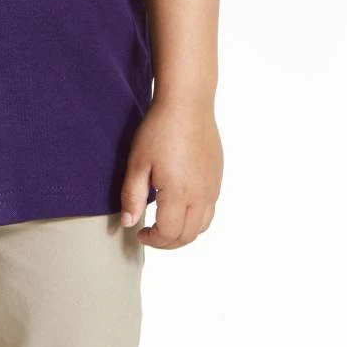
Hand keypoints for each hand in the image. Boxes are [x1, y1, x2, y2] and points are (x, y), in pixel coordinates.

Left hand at [118, 97, 222, 248]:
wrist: (187, 104)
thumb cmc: (159, 129)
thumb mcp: (138, 162)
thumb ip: (132, 196)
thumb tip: (128, 223)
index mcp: (179, 193)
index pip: (169, 233)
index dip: (153, 240)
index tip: (139, 233)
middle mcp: (201, 195)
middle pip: (188, 236)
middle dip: (168, 242)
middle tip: (150, 235)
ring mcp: (212, 187)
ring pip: (202, 226)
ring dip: (184, 233)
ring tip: (165, 226)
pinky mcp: (217, 177)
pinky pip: (210, 209)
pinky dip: (196, 219)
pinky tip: (180, 207)